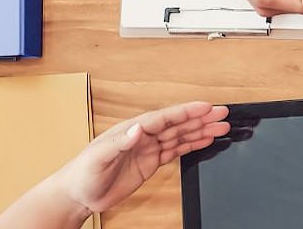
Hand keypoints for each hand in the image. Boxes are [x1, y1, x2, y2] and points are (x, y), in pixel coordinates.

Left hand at [53, 102, 231, 212]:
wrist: (79, 194)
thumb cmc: (83, 173)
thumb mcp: (99, 156)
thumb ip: (120, 142)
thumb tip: (138, 128)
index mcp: (132, 130)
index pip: (165, 118)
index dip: (186, 112)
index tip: (206, 107)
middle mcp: (142, 136)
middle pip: (177, 124)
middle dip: (200, 118)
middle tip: (222, 113)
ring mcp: (148, 149)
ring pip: (180, 136)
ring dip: (200, 130)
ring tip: (221, 126)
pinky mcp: (150, 163)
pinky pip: (175, 151)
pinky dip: (191, 145)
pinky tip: (204, 140)